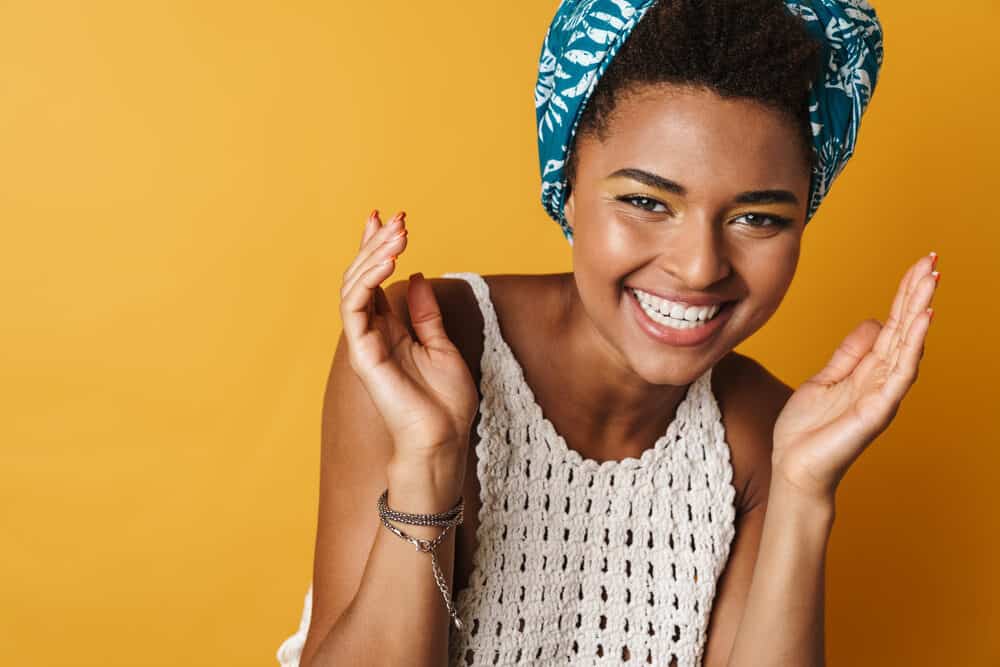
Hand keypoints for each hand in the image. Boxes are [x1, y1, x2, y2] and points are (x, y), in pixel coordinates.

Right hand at [339, 209, 478, 462]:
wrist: (444, 439)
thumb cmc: (445, 402)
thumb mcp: (442, 345)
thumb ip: (425, 313)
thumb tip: (415, 277)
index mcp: (391, 330)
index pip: (377, 280)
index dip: (378, 248)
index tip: (389, 218)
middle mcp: (373, 333)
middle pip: (362, 277)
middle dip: (375, 243)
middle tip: (396, 217)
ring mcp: (365, 343)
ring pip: (354, 286)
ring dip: (373, 255)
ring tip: (397, 232)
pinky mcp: (362, 353)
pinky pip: (355, 307)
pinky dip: (368, 279)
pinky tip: (389, 259)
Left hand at [771, 252, 938, 502]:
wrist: (794, 469)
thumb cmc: (807, 431)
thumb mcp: (825, 379)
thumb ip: (850, 353)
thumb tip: (874, 321)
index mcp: (868, 369)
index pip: (892, 323)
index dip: (904, 294)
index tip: (920, 264)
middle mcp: (881, 379)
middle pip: (905, 328)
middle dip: (918, 294)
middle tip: (934, 260)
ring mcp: (882, 394)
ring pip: (908, 345)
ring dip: (921, 311)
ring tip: (933, 281)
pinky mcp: (877, 411)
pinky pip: (900, 374)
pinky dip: (914, 346)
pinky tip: (924, 321)